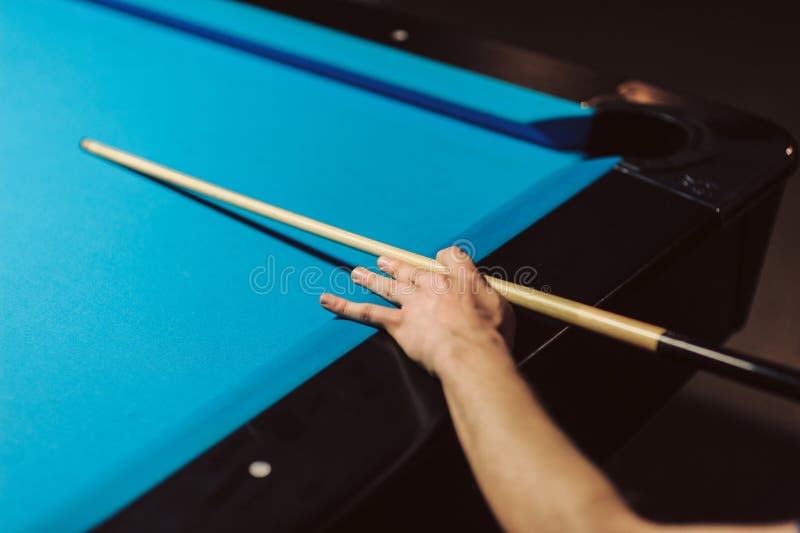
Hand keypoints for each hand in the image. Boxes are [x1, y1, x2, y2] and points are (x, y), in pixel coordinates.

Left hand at [319, 246, 514, 375]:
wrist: (470, 351)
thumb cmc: (490, 334)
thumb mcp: (501, 306)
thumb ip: (488, 294)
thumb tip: (485, 295)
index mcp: (459, 279)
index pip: (449, 258)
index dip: (444, 260)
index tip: (441, 261)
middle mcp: (432, 286)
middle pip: (411, 269)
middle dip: (396, 265)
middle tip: (384, 260)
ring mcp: (412, 303)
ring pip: (386, 286)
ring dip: (370, 278)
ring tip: (357, 273)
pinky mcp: (398, 323)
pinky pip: (366, 312)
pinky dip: (344, 306)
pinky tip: (327, 300)